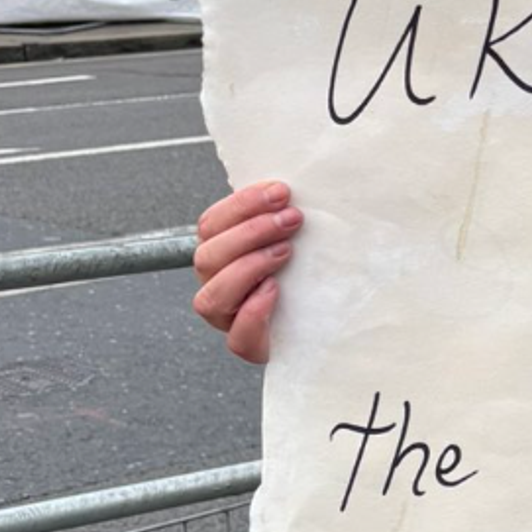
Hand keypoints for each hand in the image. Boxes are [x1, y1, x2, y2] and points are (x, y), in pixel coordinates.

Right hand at [193, 181, 300, 362]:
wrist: (324, 321)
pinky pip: (237, 337)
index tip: (281, 191)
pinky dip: (253, 312)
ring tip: (285, 252)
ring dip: (248, 267)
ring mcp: (229, 317)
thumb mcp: (295, 236)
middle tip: (292, 219)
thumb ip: (284, 215)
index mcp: (222, 253)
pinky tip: (274, 290)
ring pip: (211, 297)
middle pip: (207, 256)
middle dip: (250, 232)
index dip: (242, 204)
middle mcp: (217, 284)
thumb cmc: (308, 272)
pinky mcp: (250, 345)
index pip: (212, 224)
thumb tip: (295, 186)